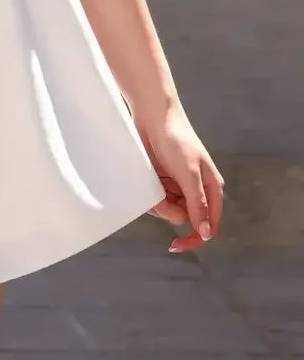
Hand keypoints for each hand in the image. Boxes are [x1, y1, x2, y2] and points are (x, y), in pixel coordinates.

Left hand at [137, 102, 223, 252]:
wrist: (153, 115)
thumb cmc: (176, 139)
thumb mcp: (189, 173)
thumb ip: (198, 203)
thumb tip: (207, 233)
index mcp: (211, 188)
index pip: (209, 224)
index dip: (196, 238)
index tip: (176, 245)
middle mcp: (196, 189)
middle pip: (185, 219)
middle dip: (169, 212)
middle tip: (159, 199)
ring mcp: (178, 185)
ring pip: (168, 210)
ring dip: (158, 202)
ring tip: (153, 183)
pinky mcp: (162, 180)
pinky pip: (157, 199)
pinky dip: (150, 194)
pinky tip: (148, 180)